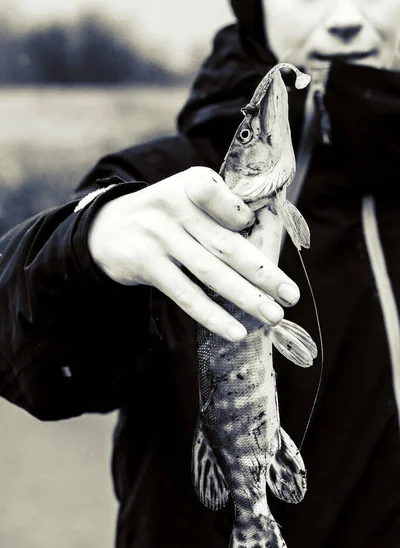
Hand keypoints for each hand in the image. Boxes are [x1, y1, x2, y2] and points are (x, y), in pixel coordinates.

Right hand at [88, 167, 299, 341]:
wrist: (107, 227)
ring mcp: (159, 236)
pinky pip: (185, 294)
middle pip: (226, 245)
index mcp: (193, 185)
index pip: (227, 203)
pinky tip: (235, 330)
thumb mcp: (189, 196)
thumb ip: (223, 211)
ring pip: (210, 272)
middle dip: (263, 273)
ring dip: (245, 297)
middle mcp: (175, 207)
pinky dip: (212, 315)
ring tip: (272, 316)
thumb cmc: (166, 214)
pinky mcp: (147, 264)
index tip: (263, 239)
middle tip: (290, 296)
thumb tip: (268, 243)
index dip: (246, 221)